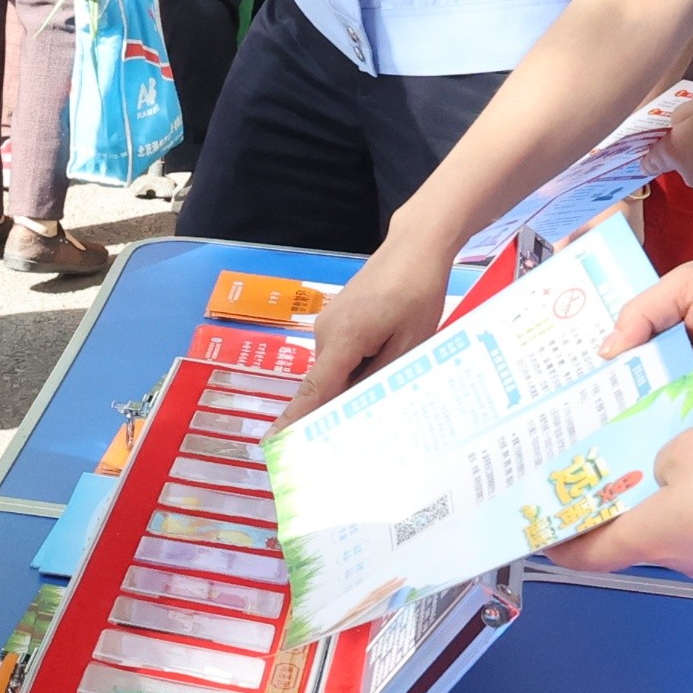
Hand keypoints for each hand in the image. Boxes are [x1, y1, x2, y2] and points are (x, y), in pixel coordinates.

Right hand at [276, 234, 450, 431]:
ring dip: (357, 383)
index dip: (295, 420)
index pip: (314, 390)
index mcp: (343, 340)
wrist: (415, 247)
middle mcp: (325, 333)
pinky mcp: (337, 318)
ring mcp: (329, 323)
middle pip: (327, 385)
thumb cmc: (418, 294)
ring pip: (337, 370)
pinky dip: (357, 365)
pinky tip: (385, 362)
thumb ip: (381, 379)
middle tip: (371, 429)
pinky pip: (342, 354)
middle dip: (343, 408)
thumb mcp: (411, 344)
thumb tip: (359, 410)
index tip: (274, 445)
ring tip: (391, 383)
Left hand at [543, 413, 692, 581]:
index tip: (541, 525)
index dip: (559, 541)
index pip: (588, 554)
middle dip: (623, 479)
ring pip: (686, 491)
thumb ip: (666, 451)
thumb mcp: (690, 446)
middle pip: (636, 517)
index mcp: (652, 538)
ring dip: (679, 451)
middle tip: (607, 445)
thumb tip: (671, 462)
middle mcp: (683, 549)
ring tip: (673, 406)